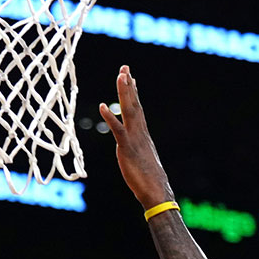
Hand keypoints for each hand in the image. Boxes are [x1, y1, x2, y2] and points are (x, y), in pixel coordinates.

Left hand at [99, 65, 175, 210]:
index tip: (131, 77)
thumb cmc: (149, 179)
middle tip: (125, 67)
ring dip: (124, 92)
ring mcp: (134, 139)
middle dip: (129, 85)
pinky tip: (102, 106)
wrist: (156, 191)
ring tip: (121, 75)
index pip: (138, 109)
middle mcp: (140, 132)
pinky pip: (118, 130)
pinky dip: (110, 117)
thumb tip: (137, 150)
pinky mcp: (126, 148)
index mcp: (143, 134)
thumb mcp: (142, 159)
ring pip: (129, 111)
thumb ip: (138, 150)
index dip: (133, 93)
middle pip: (134, 104)